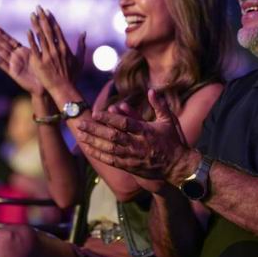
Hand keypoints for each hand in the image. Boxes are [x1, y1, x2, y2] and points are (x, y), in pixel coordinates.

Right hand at [0, 25, 44, 94]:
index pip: (9, 39)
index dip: (1, 32)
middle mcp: (15, 56)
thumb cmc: (44, 70)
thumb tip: (38, 30)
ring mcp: (13, 64)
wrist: (44, 86)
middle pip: (1, 43)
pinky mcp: (12, 72)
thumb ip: (37, 44)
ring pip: (0, 51)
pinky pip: (2, 64)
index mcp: (22, 51)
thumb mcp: (40, 54)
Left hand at [27, 6, 85, 96]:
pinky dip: (32, 39)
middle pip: (48, 30)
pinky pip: (35, 49)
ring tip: (32, 15)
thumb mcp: (79, 60)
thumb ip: (81, 45)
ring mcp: (48, 55)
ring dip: (36, 24)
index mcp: (65, 48)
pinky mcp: (40, 62)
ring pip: (41, 36)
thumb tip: (84, 33)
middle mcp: (56, 49)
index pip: (57, 30)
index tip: (47, 11)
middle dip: (43, 17)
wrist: (64, 88)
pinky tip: (28, 31)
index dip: (51, 19)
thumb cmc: (72, 76)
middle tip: (38, 7)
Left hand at [77, 89, 195, 184]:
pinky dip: (99, 154)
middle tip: (81, 124)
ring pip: (109, 149)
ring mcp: (133, 157)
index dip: (109, 118)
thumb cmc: (173, 141)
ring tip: (80, 135)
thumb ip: (159, 105)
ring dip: (93, 142)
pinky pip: (111, 160)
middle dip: (95, 130)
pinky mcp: (130, 166)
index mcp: (146, 131)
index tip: (96, 113)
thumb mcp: (169, 120)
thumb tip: (151, 90)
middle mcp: (138, 144)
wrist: (178, 166)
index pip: (124, 123)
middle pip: (112, 136)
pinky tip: (88, 149)